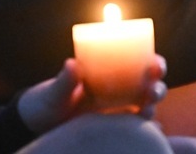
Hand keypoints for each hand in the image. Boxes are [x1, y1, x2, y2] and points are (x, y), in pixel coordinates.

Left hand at [17, 56, 166, 134]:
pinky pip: (135, 131)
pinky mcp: (114, 132)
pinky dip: (145, 132)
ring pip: (145, 107)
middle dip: (157, 87)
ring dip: (151, 107)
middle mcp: (118, 91)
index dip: (153, 62)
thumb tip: (72, 64)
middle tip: (152, 90)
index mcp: (107, 73)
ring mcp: (117, 112)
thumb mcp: (53, 92)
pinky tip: (149, 133)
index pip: (138, 62)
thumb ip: (64, 81)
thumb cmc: (46, 102)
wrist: (38, 127)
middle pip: (148, 86)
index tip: (154, 63)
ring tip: (146, 109)